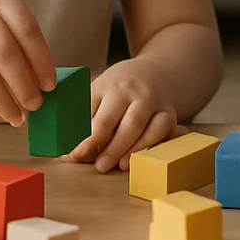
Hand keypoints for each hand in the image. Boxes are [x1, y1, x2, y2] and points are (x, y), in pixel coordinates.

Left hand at [65, 61, 186, 172]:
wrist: (155, 72)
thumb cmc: (118, 89)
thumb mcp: (99, 94)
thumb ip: (85, 121)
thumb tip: (70, 155)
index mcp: (109, 85)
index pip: (96, 114)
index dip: (87, 139)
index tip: (77, 155)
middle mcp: (132, 90)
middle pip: (123, 121)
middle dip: (111, 147)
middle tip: (100, 167)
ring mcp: (152, 100)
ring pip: (146, 125)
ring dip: (132, 148)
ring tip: (120, 166)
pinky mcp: (169, 111)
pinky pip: (164, 128)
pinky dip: (153, 144)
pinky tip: (141, 157)